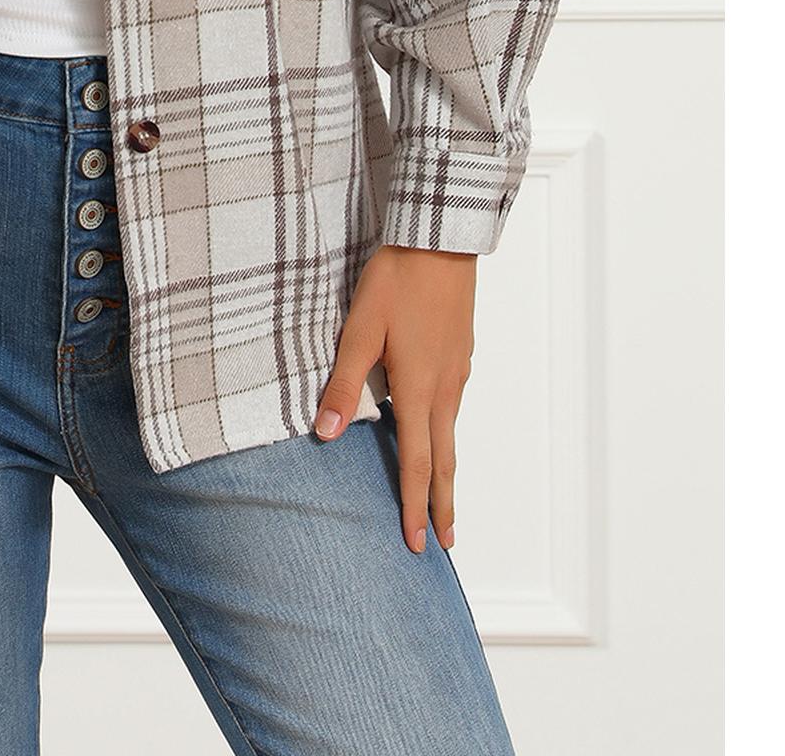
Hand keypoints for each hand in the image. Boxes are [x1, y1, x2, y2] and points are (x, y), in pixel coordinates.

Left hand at [311, 244, 476, 554]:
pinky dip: (445, 434)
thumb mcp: (360, 330)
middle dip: (442, 504)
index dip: (414, 505)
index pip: (417, 463)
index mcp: (420, 389)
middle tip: (445, 543)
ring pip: (450, 433)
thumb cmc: (397, 281)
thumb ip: (343, 384)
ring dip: (444, 471)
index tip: (418, 543)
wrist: (440, 241)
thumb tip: (324, 434)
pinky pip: (452, 406)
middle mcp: (445, 388)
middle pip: (444, 460)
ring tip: (440, 498)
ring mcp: (457, 371)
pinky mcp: (460, 354)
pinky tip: (434, 432)